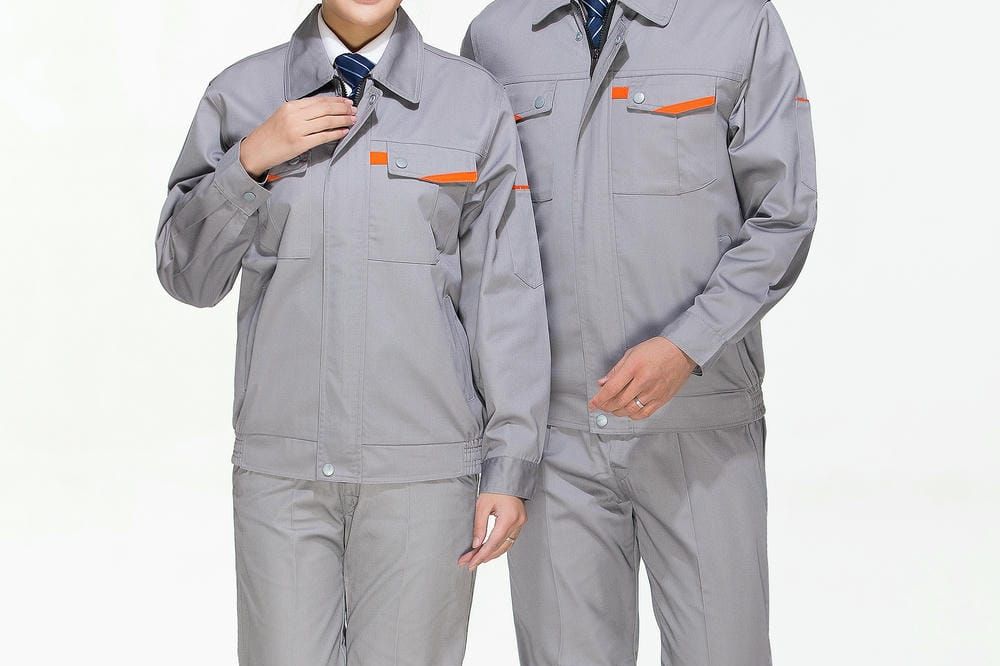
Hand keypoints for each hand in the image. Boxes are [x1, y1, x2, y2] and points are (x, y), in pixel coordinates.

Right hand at [240, 97, 356, 176]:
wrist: (255, 151)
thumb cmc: (269, 135)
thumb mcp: (282, 116)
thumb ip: (300, 111)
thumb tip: (322, 109)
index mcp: (290, 106)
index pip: (318, 100)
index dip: (335, 100)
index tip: (346, 101)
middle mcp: (294, 115)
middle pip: (325, 109)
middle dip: (342, 109)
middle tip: (353, 109)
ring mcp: (297, 129)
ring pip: (326, 121)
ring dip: (342, 120)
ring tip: (352, 120)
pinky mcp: (300, 144)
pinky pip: (323, 136)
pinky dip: (336, 133)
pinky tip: (344, 132)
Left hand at [457, 492, 526, 570]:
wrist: (509, 475)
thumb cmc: (496, 487)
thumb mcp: (482, 505)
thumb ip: (479, 526)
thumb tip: (476, 544)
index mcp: (508, 518)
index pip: (493, 543)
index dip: (481, 555)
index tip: (470, 563)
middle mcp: (517, 523)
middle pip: (500, 547)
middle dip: (484, 557)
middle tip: (469, 564)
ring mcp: (521, 523)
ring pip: (506, 546)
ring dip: (492, 554)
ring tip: (477, 560)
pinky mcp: (520, 522)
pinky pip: (510, 540)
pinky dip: (499, 546)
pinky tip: (490, 551)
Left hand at [588, 337, 696, 419]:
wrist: (683, 351)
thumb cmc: (657, 349)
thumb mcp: (632, 353)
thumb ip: (616, 369)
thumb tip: (602, 383)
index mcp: (634, 367)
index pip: (612, 388)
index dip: (599, 399)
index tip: (592, 404)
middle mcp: (644, 382)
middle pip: (619, 402)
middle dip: (606, 406)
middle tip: (601, 406)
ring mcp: (654, 392)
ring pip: (630, 410)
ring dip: (618, 412)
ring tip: (613, 408)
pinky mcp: (662, 399)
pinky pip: (644, 413)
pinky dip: (633, 415)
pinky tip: (628, 411)